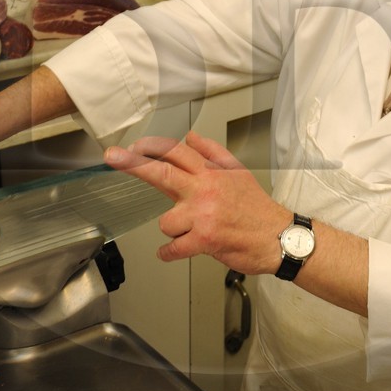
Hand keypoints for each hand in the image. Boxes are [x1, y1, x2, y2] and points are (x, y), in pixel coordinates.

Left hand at [105, 132, 287, 272]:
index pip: (177, 152)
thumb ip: (211, 153)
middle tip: (112, 157)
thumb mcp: (237, 172)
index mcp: (211, 173)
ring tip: (193, 229)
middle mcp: (205, 190)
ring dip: (174, 229)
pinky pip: (173, 248)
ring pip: (165, 221)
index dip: (151, 146)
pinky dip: (169, 252)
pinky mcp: (204, 240)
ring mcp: (203, 215)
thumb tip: (190, 137)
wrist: (279, 238)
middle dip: (133, 164)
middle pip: (162, 172)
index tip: (132, 146)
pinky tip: (171, 251)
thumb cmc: (256, 207)